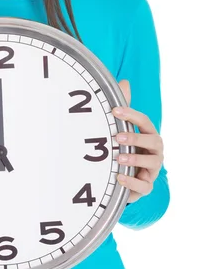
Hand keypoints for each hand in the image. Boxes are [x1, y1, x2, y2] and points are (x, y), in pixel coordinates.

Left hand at [112, 80, 163, 203]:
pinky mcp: (146, 186)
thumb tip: (124, 82)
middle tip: (116, 137)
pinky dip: (132, 181)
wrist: (122, 176)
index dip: (131, 115)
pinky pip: (144, 185)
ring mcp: (152, 169)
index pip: (145, 121)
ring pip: (152, 162)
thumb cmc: (125, 148)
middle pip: (154, 140)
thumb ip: (123, 108)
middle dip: (136, 137)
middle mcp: (154, 151)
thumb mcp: (121, 128)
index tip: (114, 110)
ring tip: (118, 157)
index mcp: (149, 135)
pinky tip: (119, 176)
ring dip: (135, 158)